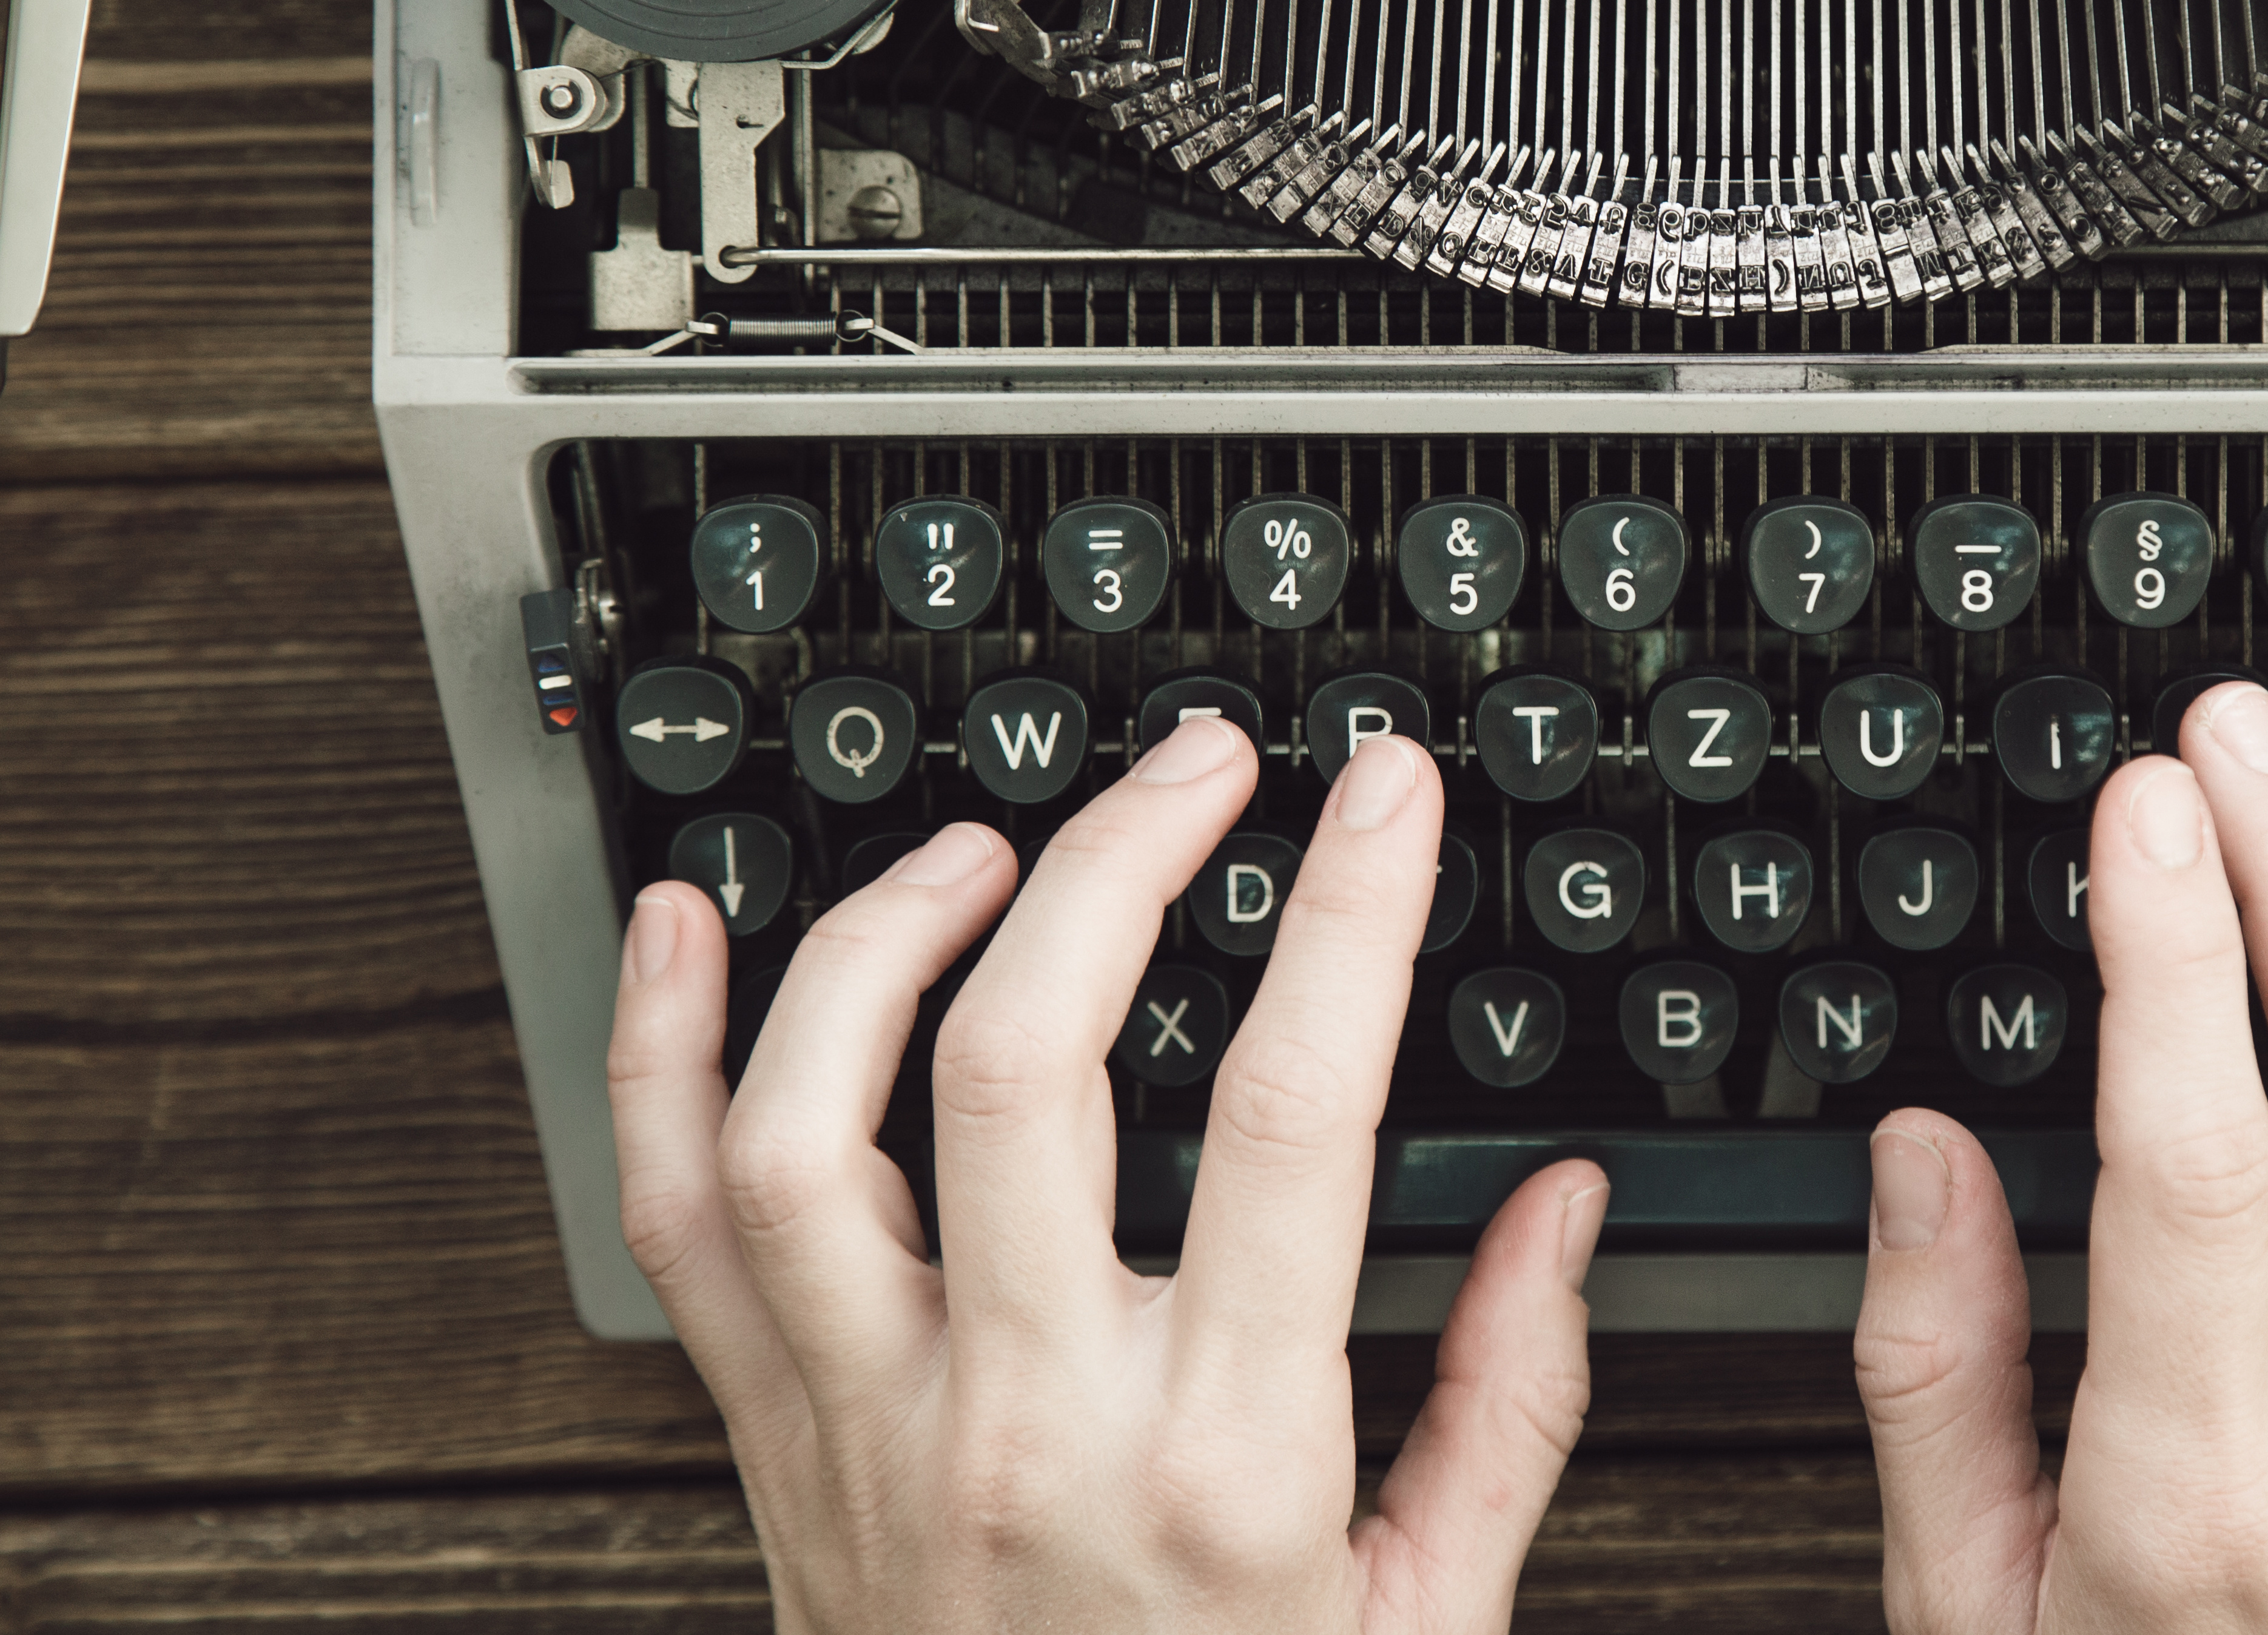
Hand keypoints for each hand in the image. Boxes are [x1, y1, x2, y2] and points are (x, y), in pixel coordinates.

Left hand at [607, 721, 1607, 1634]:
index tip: (1379, 795)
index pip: (1290, 1111)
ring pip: (809, 1122)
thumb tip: (1563, 1207)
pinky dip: (657, 1059)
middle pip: (1019, 1059)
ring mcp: (871, 1434)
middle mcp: (1025, 1428)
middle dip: (1118, 855)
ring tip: (984, 846)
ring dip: (883, 936)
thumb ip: (1514, 1398)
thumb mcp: (1433, 1619)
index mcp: (1222, 1463)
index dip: (1345, 912)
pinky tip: (686, 931)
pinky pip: (677, 1224)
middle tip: (1195, 765)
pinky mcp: (776, 1451)